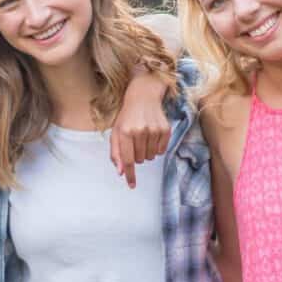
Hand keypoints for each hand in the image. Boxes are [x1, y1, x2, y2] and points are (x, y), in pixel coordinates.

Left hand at [110, 73, 170, 188]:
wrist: (143, 96)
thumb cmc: (127, 117)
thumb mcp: (116, 132)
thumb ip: (116, 153)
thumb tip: (120, 172)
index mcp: (125, 132)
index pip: (127, 160)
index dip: (130, 175)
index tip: (132, 186)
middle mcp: (140, 131)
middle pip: (139, 160)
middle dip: (135, 155)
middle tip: (134, 141)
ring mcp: (154, 130)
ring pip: (150, 157)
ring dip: (146, 152)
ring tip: (143, 137)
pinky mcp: (165, 129)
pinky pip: (161, 151)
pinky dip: (156, 148)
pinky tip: (152, 136)